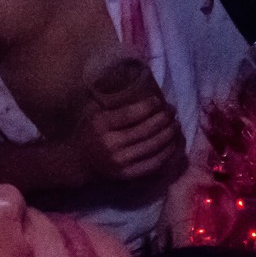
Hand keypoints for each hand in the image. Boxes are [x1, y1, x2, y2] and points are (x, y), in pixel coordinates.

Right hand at [70, 70, 185, 184]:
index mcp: (102, 125)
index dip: (150, 106)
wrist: (80, 162)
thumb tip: (139, 82)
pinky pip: (153, 163)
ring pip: (153, 145)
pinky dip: (167, 152)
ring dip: (169, 133)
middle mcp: (110, 144)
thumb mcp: (95, 112)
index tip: (159, 101)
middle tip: (172, 111)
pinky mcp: (127, 174)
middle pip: (146, 130)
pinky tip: (173, 142)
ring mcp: (120, 161)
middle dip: (164, 118)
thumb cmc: (90, 131)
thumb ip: (113, 100)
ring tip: (176, 124)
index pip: (132, 114)